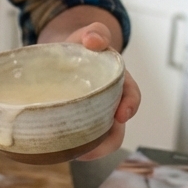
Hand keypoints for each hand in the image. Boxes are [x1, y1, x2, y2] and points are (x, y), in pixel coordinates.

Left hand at [62, 20, 140, 160]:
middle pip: (116, 129)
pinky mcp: (75, 124)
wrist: (62, 54)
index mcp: (117, 83)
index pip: (131, 96)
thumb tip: (93, 40)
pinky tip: (56, 149)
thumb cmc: (80, 47)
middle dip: (107, 142)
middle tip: (90, 149)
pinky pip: (78, 141)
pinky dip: (70, 147)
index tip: (121, 115)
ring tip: (72, 155)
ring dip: (88, 151)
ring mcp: (93, 116)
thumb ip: (95, 32)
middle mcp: (109, 104)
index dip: (130, 106)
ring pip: (97, 141)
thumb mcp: (89, 35)